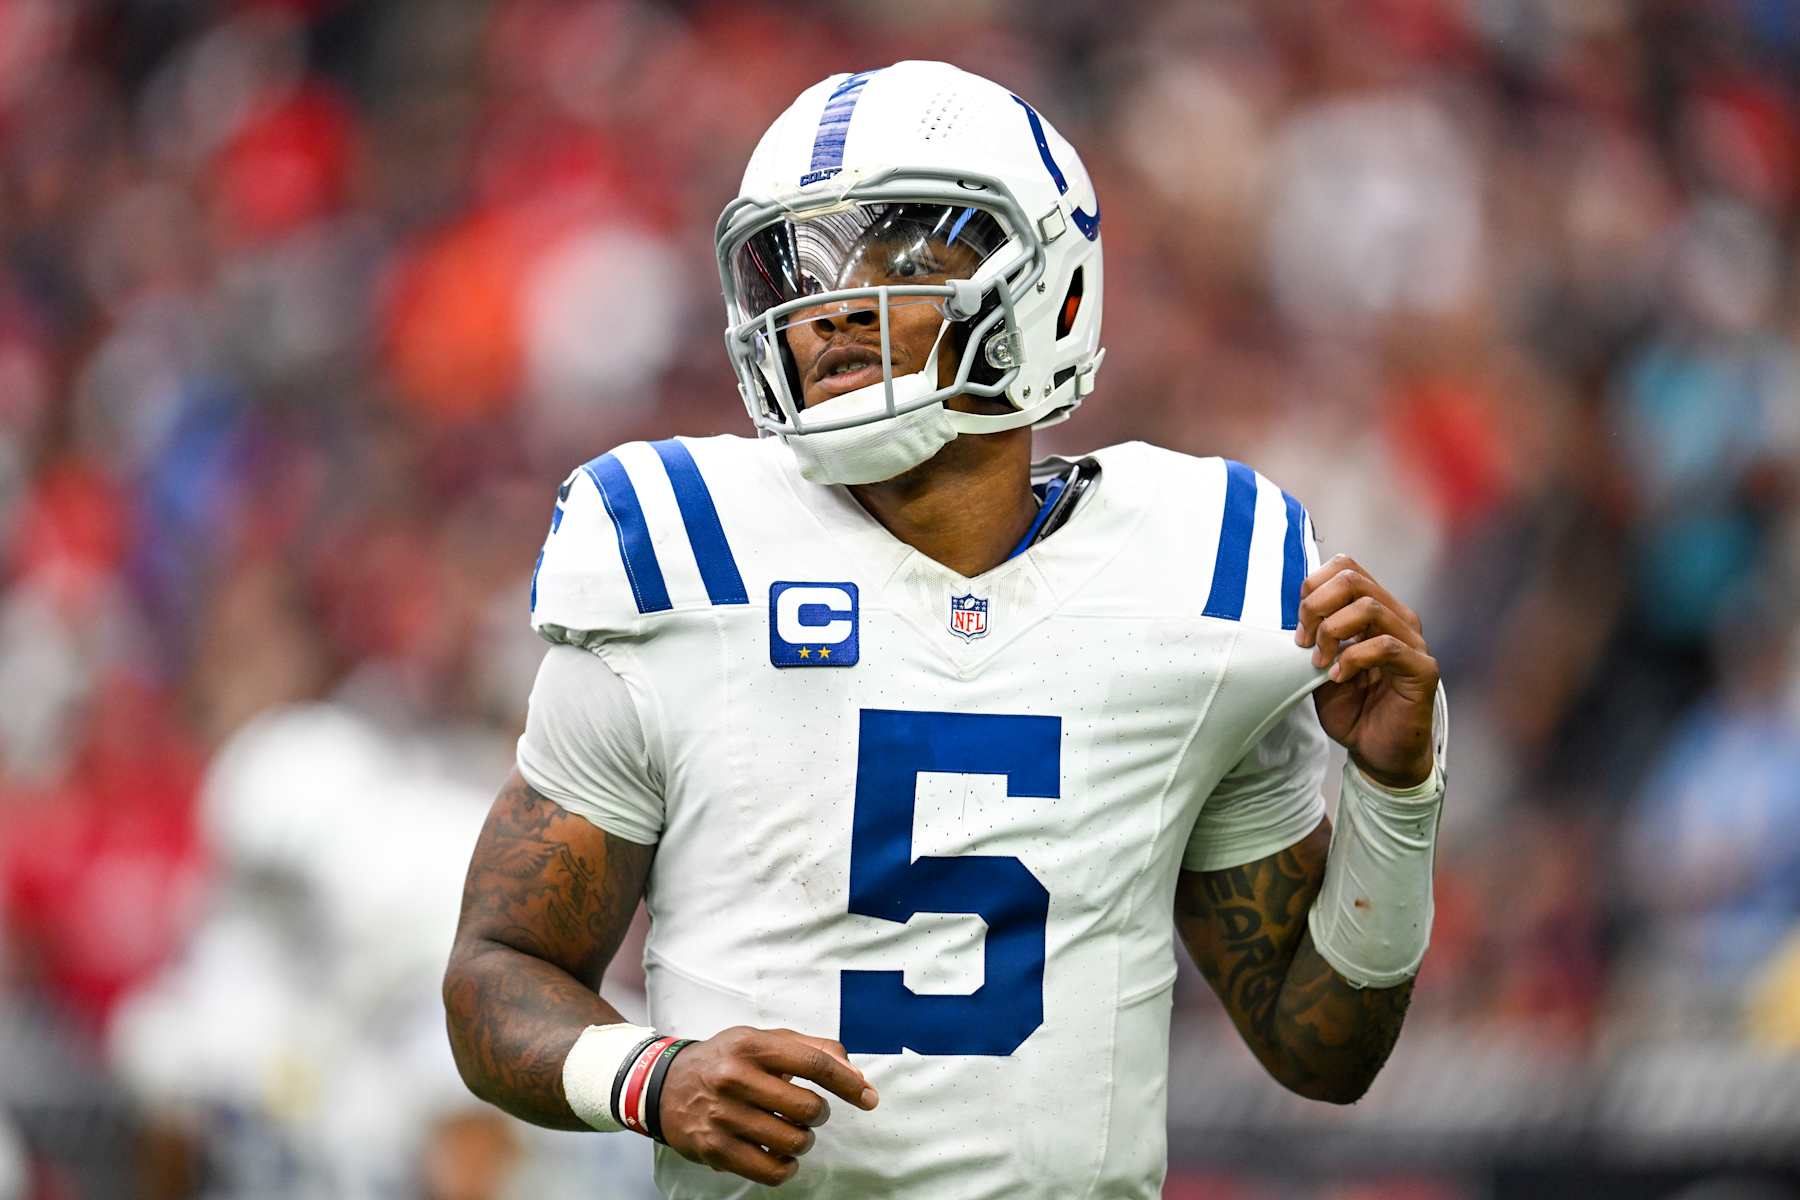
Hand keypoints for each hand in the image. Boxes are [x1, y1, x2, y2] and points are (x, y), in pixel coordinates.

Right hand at [657, 1026, 878, 1186]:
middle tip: (807, 1112)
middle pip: (808, 1107)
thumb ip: (810, 1048)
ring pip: (793, 1141)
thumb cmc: (726, 1060)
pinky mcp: (714, 1148)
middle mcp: (734, 1077)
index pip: (814, 1063)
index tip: (869, 1098)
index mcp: (751, 1045)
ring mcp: (722, 1115)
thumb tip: (853, 1072)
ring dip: (802, 1141)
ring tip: (790, 1131)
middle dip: (818, 1114)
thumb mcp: (762, 1040)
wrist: (663, 1085)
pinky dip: (786, 1167)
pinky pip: (771, 1170)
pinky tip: (779, 1154)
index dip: (848, 1083)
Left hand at [1294, 555, 1438, 788]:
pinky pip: (1387, 646)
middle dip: (1316, 607)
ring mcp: (1413, 642)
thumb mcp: (1321, 664)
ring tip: (1321, 662)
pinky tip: (1339, 677)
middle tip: (1304, 642)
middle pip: (1353, 580)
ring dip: (1333, 632)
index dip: (1313, 588)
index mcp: (1375, 609)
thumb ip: (1314, 635)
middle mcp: (1397, 618)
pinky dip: (1353, 658)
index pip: (1346, 567)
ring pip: (1369, 608)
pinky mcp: (1422, 669)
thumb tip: (1294, 612)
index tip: (1299, 626)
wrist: (1377, 751)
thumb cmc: (1353, 707)